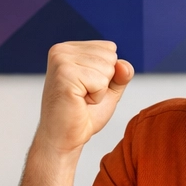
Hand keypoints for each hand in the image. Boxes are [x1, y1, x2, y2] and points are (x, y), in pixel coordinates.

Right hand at [33, 41, 134, 158]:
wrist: (65, 138)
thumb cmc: (82, 114)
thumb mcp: (109, 89)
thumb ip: (121, 73)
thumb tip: (124, 65)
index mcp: (69, 49)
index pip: (110, 48)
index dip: (107, 73)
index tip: (87, 87)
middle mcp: (61, 50)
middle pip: (110, 56)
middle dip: (105, 81)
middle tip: (84, 95)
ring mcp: (61, 61)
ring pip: (107, 68)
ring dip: (100, 90)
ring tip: (81, 99)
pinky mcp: (65, 75)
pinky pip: (101, 82)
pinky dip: (96, 97)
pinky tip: (80, 102)